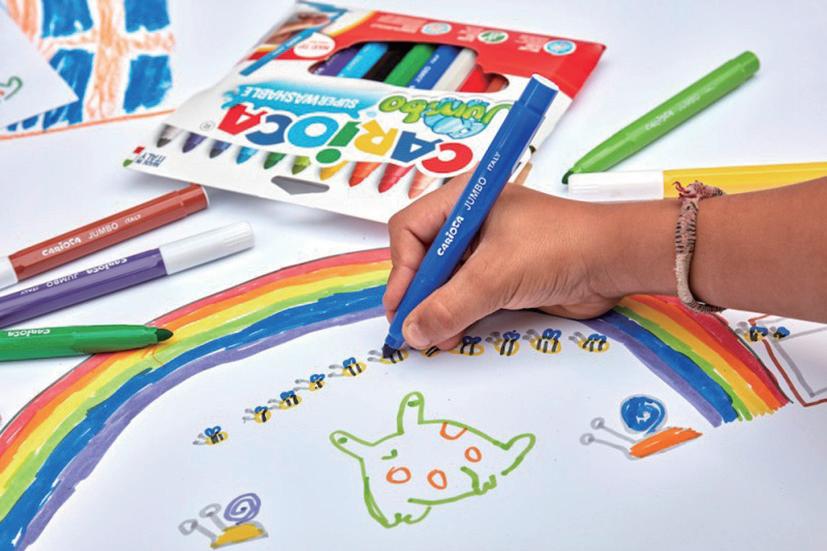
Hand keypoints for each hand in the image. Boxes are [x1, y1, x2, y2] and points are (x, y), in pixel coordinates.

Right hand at [383, 171, 673, 350]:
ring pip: (442, 281)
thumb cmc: (557, 249)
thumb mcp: (495, 276)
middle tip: (413, 330)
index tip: (403, 308)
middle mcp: (468, 222)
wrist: (616, 261)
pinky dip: (456, 316)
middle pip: (422, 258)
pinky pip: (465, 296)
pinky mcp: (501, 275)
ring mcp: (485, 249)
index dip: (402, 270)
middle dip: (417, 294)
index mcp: (463, 200)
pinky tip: (454, 335)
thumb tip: (411, 333)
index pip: (409, 230)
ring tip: (436, 338)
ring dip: (436, 310)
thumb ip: (449, 306)